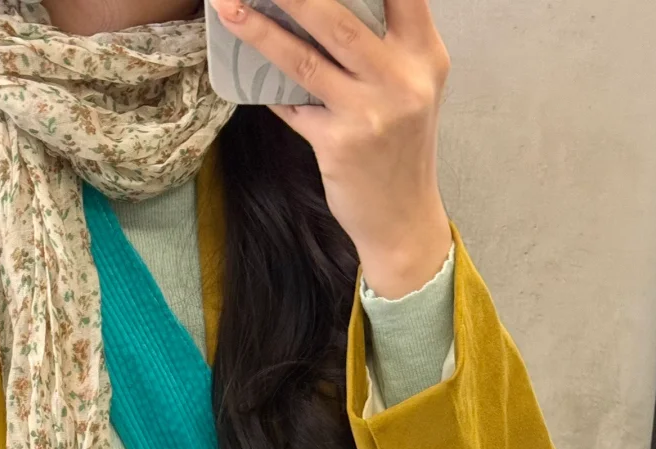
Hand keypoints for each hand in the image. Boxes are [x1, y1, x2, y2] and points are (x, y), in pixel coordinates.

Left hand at [209, 0, 452, 297]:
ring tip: (230, 7)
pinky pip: (292, 106)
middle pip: (338, 17)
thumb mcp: (410, 88)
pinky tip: (245, 71)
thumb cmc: (400, 149)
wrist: (403, 220)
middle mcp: (402, 78)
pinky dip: (267, 88)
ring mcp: (370, 113)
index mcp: (425, 54)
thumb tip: (319, 11)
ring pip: (304, 58)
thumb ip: (382, 47)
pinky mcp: (339, 144)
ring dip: (260, 30)